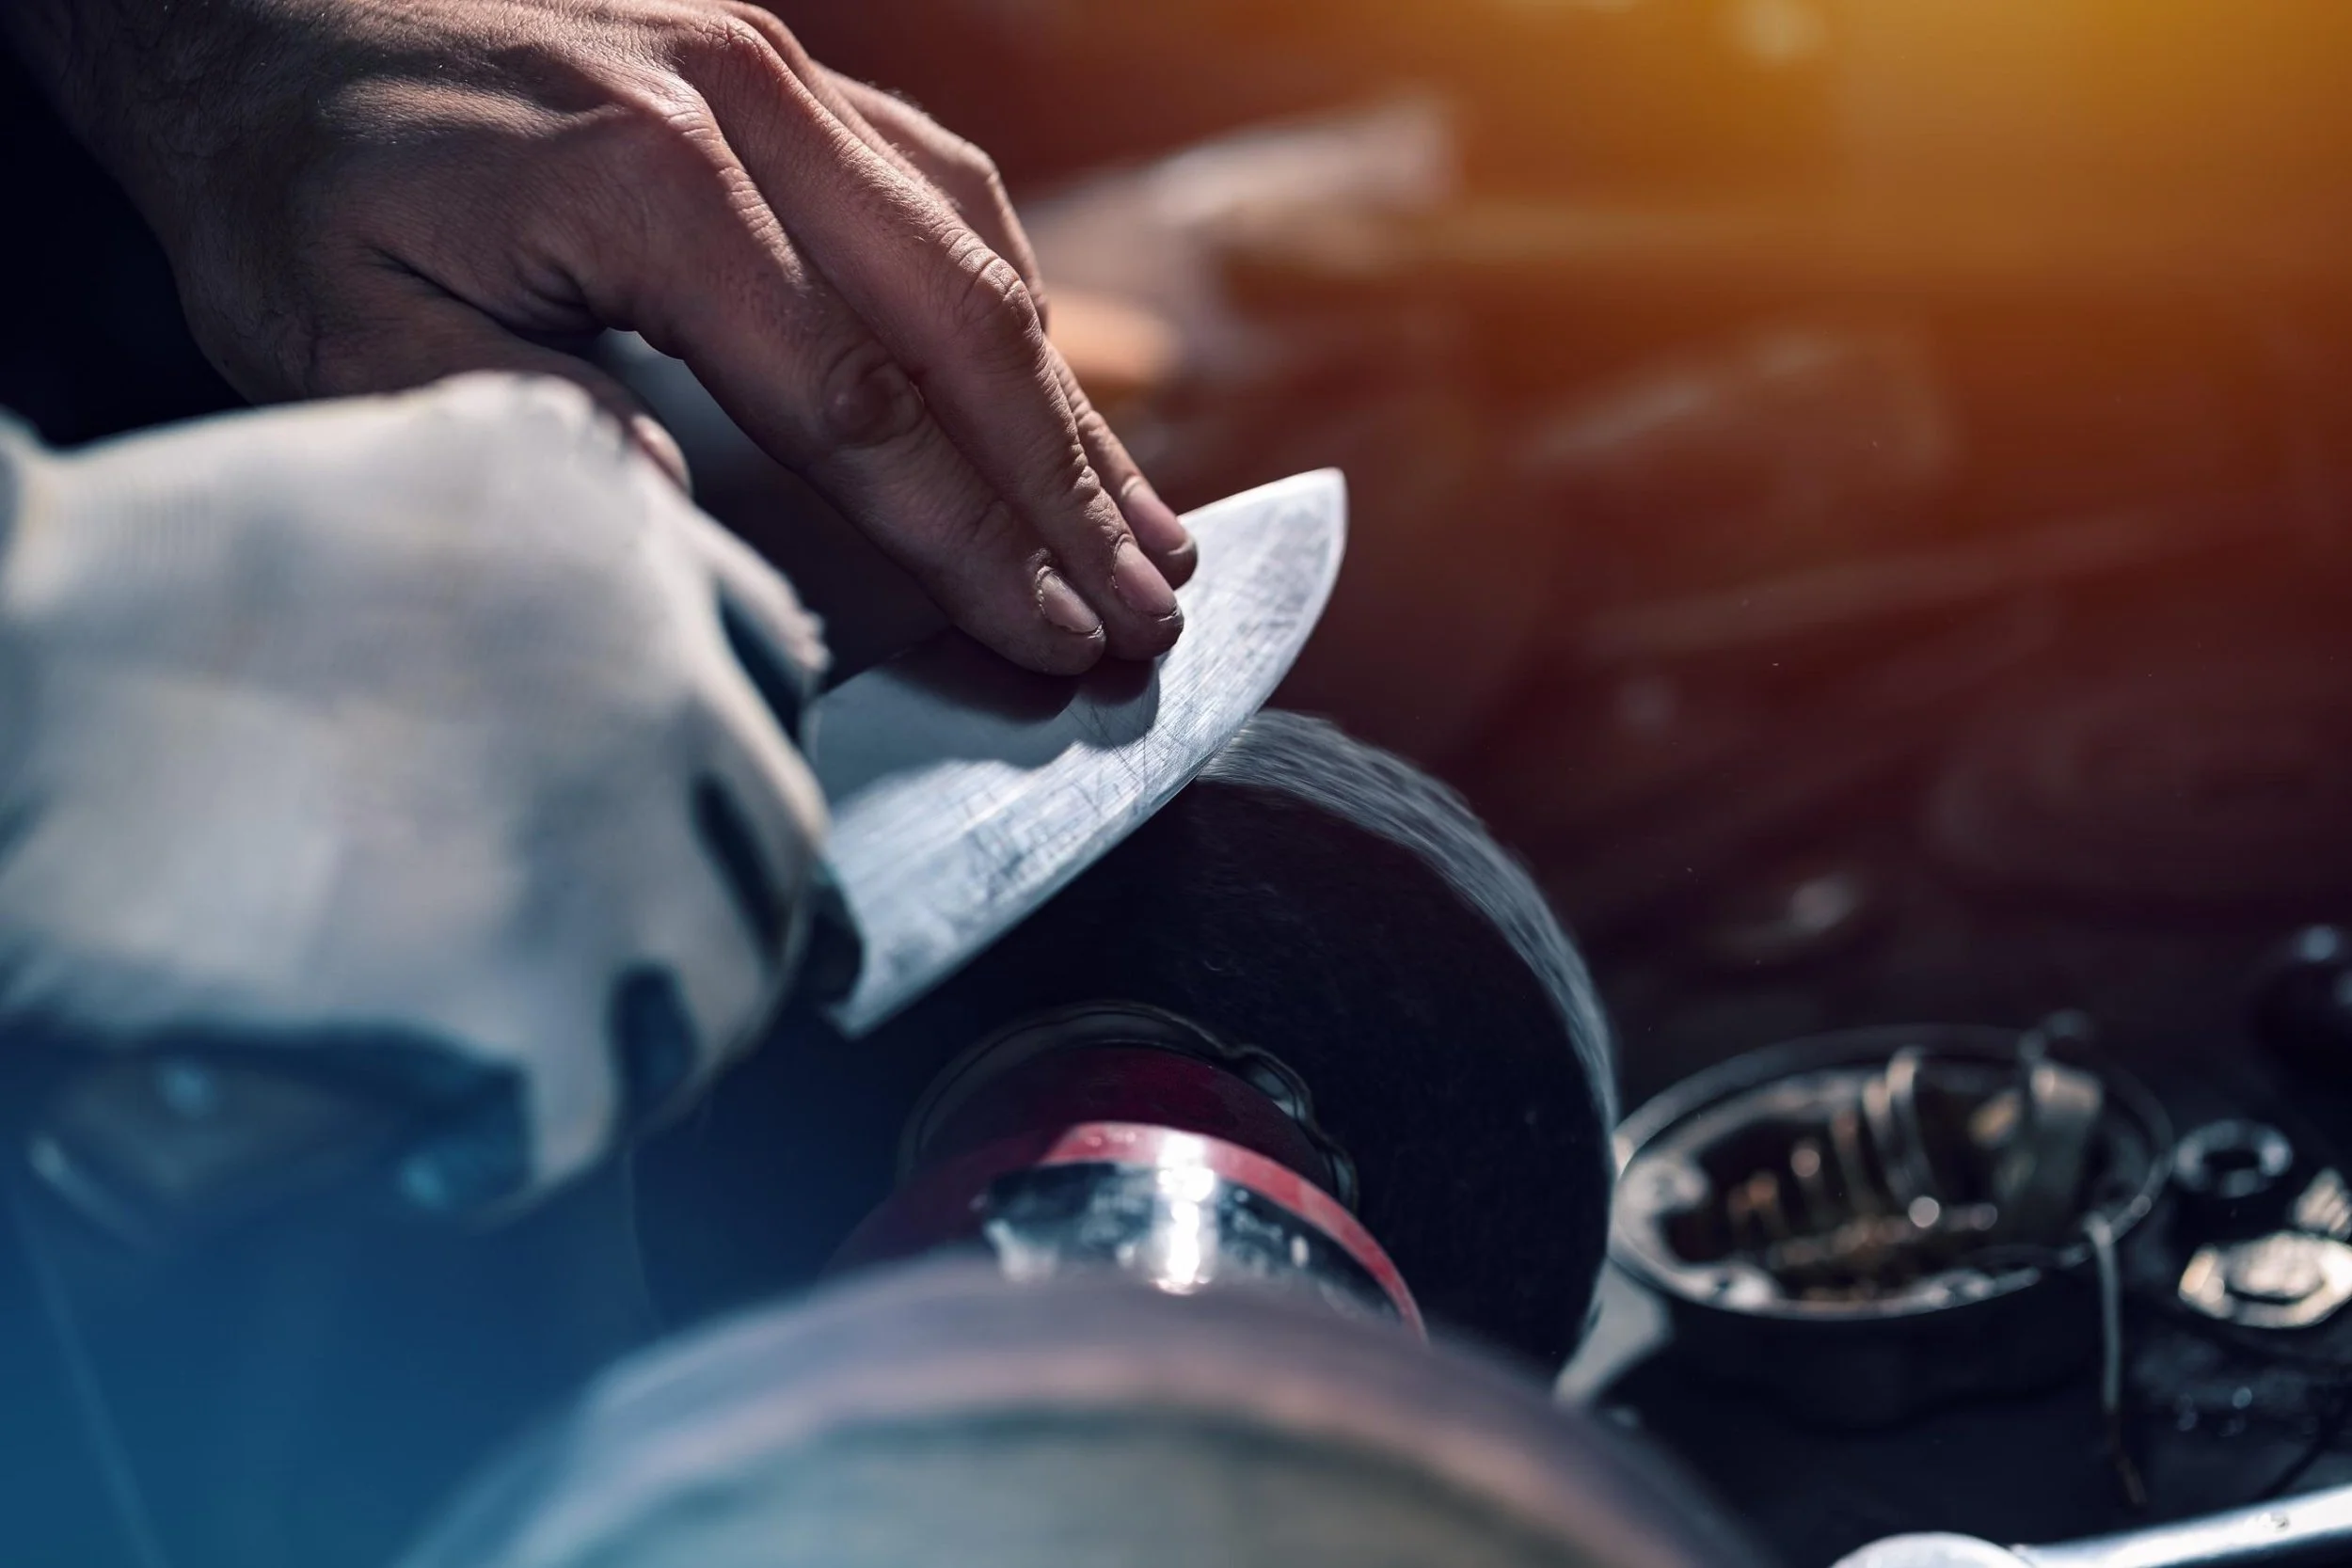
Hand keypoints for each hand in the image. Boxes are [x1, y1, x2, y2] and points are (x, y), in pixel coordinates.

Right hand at [0, 375, 825, 1212]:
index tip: (691, 825)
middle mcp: (652, 673)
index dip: (735, 761)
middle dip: (720, 923)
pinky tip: (448, 1159)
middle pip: (772, 843)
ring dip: (651, 1054)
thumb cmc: (130, 583)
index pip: (775, 665)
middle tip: (633, 984)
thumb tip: (627, 661)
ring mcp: (604, 834)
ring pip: (720, 989)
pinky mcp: (521, 983)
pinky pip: (587, 1116)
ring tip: (564, 1082)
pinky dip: (524, 1158)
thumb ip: (535, 559)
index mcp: (613, 534)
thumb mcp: (385, 486)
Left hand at [8, 0, 1192, 672]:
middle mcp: (749, 106)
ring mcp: (783, 75)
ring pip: (979, 251)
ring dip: (1070, 405)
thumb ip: (521, 426)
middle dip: (1067, 489)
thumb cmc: (296, 175)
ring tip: (1150, 531)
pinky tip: (1060, 398)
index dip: (964, 535)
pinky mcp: (789, 75)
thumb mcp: (343, 329)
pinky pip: (946, 193)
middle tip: (1151, 610)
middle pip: (962, 323)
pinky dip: (1020, 312)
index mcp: (649, 179)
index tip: (1049, 634)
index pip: (856, 400)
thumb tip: (687, 516)